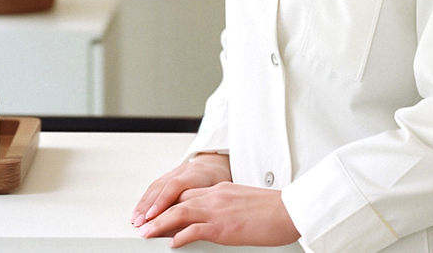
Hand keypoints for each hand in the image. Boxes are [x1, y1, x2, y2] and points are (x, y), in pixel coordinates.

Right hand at [131, 153, 231, 228]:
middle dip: (148, 207)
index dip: (162, 202)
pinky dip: (145, 199)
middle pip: (162, 188)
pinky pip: (155, 186)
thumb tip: (191, 227)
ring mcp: (175, 172)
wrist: (216, 163)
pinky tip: (140, 210)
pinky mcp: (170, 175)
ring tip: (136, 219)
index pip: (175, 186)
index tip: (152, 217)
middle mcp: (183, 171)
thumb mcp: (217, 193)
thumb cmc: (218, 180)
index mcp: (196, 174)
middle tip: (140, 223)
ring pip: (156, 186)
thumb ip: (202, 206)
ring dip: (144, 204)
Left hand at [135, 180, 300, 247]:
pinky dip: (179, 236)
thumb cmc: (272, 209)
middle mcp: (217, 196)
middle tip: (143, 223)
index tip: (157, 213)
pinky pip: (195, 229)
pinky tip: (171, 243)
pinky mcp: (223, 226)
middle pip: (179, 201)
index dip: (170, 204)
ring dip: (160, 223)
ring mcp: (219, 210)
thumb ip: (227, 206)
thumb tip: (217, 218)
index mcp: (222, 190)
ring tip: (146, 233)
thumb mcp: (244, 203)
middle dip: (158, 212)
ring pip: (180, 212)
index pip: (189, 194)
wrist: (289, 210)